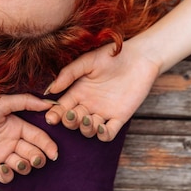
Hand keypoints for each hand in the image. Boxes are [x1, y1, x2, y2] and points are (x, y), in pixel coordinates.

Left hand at [0, 94, 58, 183]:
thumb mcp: (0, 103)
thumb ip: (25, 102)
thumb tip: (48, 103)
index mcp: (15, 125)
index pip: (38, 136)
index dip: (47, 145)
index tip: (54, 153)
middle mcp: (10, 140)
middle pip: (33, 152)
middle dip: (38, 157)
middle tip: (34, 159)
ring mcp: (0, 154)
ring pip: (22, 165)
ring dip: (24, 166)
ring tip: (18, 162)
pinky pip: (4, 175)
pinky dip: (7, 174)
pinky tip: (3, 168)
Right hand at [43, 40, 161, 140]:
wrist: (140, 57)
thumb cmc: (112, 55)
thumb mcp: (87, 61)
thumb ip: (69, 74)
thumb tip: (50, 90)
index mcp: (78, 91)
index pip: (62, 107)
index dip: (54, 114)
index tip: (50, 117)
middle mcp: (88, 104)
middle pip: (73, 121)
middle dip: (69, 122)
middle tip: (72, 115)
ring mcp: (103, 112)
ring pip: (88, 130)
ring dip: (85, 129)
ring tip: (87, 119)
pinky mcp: (119, 117)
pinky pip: (108, 133)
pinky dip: (102, 134)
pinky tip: (100, 126)